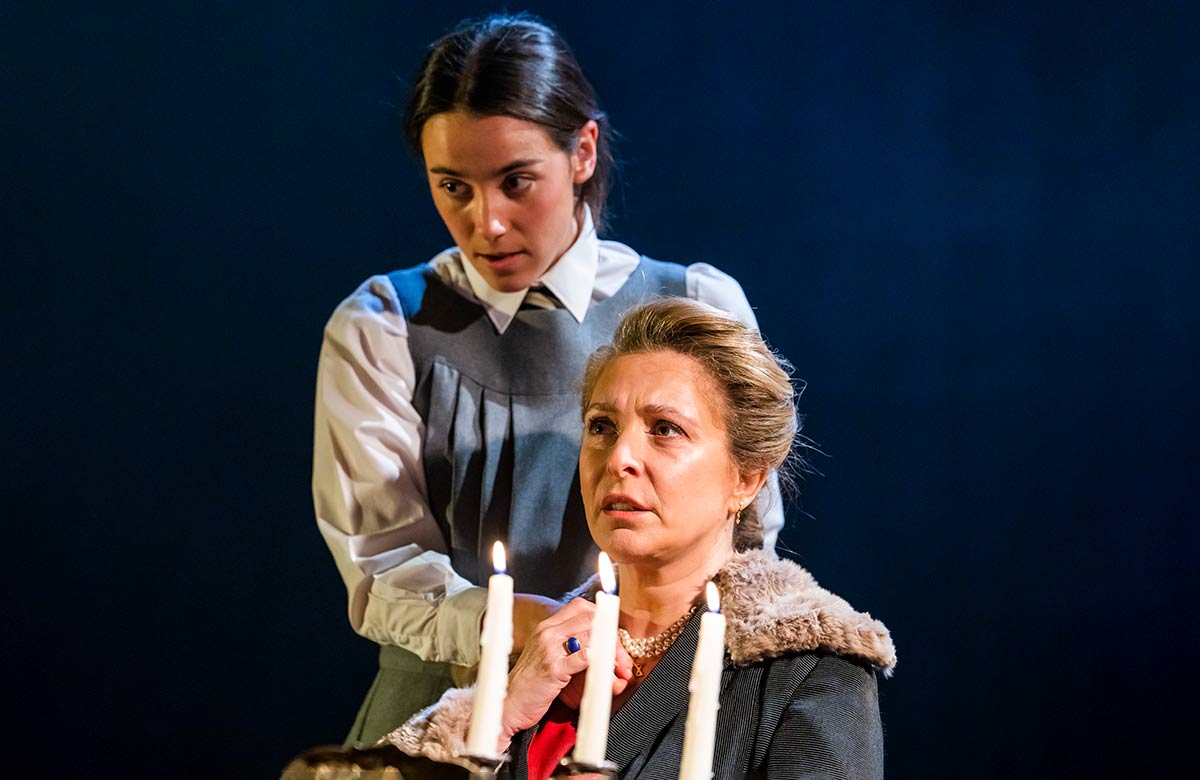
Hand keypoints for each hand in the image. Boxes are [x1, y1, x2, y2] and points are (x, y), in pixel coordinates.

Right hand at [497, 598, 633, 743]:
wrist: (508, 705)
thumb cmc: (531, 684)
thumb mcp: (548, 657)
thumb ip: (570, 647)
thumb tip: (602, 650)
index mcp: (546, 627)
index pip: (581, 608)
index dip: (603, 619)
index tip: (615, 636)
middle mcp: (547, 632)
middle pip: (590, 620)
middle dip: (612, 637)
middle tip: (623, 658)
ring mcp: (549, 649)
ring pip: (589, 636)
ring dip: (610, 651)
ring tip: (620, 667)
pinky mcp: (553, 669)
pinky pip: (582, 657)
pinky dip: (598, 659)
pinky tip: (605, 665)